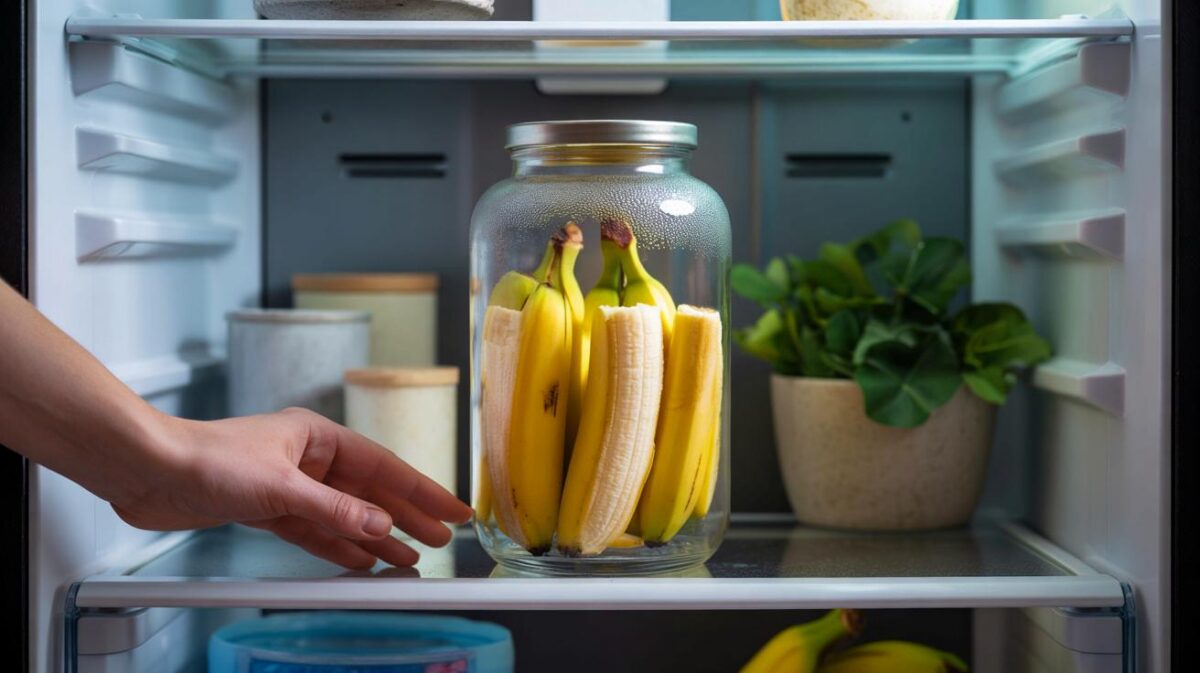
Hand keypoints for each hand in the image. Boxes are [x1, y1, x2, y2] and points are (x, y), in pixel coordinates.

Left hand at [111, 407, 472, 569]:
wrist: (147, 469)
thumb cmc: (205, 457)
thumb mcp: (279, 488)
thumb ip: (333, 510)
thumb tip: (379, 525)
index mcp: (317, 436)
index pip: (384, 466)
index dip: (422, 490)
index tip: (453, 509)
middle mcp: (307, 458)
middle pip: (369, 491)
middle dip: (406, 516)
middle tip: (440, 538)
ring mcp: (287, 485)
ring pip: (344, 514)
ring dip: (375, 536)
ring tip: (409, 558)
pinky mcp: (265, 509)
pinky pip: (313, 530)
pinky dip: (337, 546)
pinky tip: (358, 560)